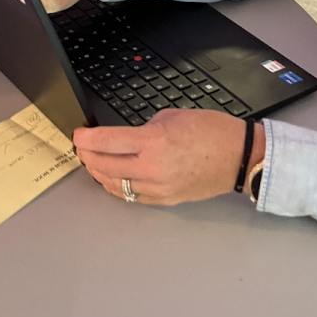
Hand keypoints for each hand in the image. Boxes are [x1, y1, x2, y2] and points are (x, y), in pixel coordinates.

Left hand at [74, 110, 260, 205]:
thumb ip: (145, 128)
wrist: (238, 156)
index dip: (87, 139)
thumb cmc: (212, 132)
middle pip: (105, 166)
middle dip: (88, 157)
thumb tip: (127, 138)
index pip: (108, 142)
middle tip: (83, 149)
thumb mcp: (172, 116)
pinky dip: (119, 187)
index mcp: (154, 141)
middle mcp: (153, 167)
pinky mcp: (166, 199)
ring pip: (116, 185)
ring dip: (100, 174)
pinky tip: (114, 178)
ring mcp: (159, 187)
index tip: (78, 136)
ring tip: (94, 164)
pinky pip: (133, 196)